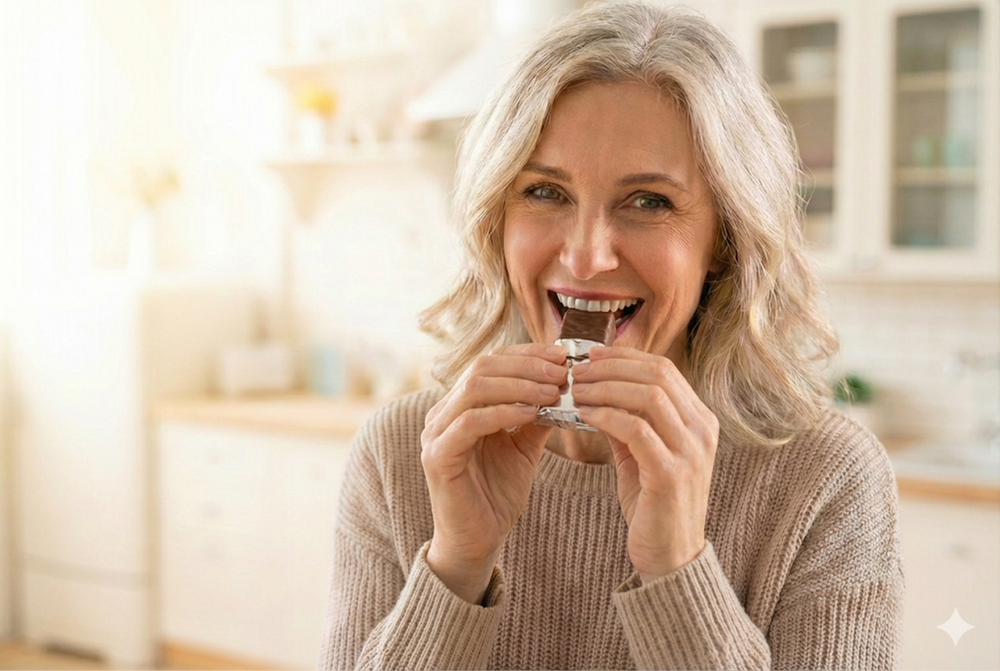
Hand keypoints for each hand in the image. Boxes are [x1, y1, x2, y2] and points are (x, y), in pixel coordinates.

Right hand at [420, 343, 565, 602]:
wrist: (478, 541)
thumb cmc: (497, 494)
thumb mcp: (523, 446)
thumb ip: (536, 414)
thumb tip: (563, 384)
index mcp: (460, 405)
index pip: (491, 362)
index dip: (527, 355)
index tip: (562, 356)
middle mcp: (442, 413)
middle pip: (481, 368)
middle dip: (526, 366)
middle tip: (562, 372)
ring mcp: (436, 433)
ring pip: (475, 389)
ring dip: (519, 386)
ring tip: (553, 391)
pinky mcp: (438, 457)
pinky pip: (470, 423)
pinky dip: (503, 413)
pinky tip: (532, 413)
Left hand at [571, 346, 717, 581]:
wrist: (671, 558)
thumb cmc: (654, 505)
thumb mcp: (642, 455)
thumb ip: (628, 422)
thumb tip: (598, 390)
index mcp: (699, 420)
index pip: (663, 369)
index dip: (625, 357)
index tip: (591, 355)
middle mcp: (702, 430)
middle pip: (658, 374)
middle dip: (612, 366)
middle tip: (577, 370)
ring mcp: (691, 451)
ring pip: (648, 396)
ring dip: (605, 387)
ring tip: (575, 390)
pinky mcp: (671, 474)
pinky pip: (636, 429)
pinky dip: (606, 416)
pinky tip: (583, 414)